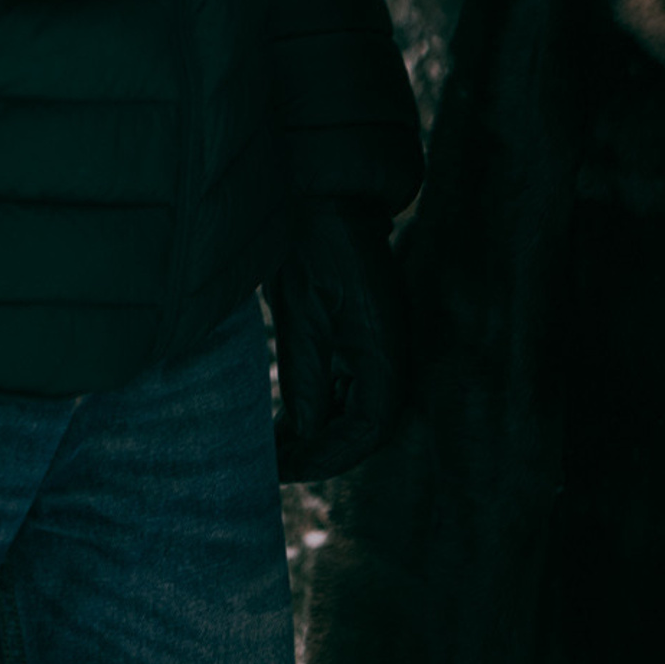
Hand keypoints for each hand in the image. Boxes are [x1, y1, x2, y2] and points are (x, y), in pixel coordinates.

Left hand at [268, 198, 407, 481]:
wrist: (328, 195)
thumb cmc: (313, 247)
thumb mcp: (302, 317)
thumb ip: (307, 381)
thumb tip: (307, 437)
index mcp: (385, 354)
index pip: (367, 432)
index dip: (326, 458)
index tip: (283, 469)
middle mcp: (392, 356)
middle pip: (364, 428)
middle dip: (320, 452)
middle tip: (272, 466)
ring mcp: (380, 346)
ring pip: (355, 412)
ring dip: (320, 434)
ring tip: (274, 449)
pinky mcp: (365, 337)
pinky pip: (349, 388)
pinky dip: (321, 409)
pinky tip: (286, 419)